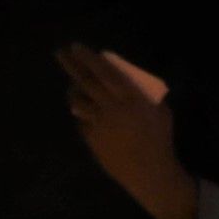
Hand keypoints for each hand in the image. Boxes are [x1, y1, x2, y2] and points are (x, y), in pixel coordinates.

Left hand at [58, 44, 198, 218]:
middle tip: (59, 52)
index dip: (89, 58)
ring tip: (72, 84)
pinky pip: (81, 120)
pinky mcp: (91, 138)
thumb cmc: (159, 140)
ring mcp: (98, 123)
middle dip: (71, 65)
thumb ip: (144, 96)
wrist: (149, 172)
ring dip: (73, 90)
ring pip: (77, 101)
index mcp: (130, 98)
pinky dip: (81, 113)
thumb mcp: (160, 111)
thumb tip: (132, 83)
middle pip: (86, 82)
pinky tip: (84, 112)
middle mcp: (110, 107)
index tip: (76, 46)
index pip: (105, 72)